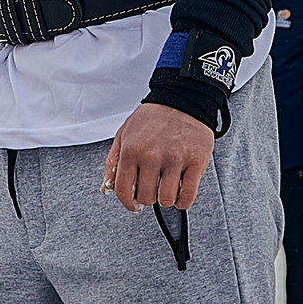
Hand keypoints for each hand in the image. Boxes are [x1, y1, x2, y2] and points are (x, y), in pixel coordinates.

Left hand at [101, 101, 215, 212]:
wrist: (182, 98)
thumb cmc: (152, 118)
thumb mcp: (124, 134)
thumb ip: (113, 162)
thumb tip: (106, 187)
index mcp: (131, 150)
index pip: (123, 190)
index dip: (127, 203)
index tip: (134, 205)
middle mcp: (152, 156)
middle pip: (145, 197)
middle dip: (147, 198)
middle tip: (152, 190)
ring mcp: (175, 159)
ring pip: (166, 199)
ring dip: (165, 200)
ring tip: (166, 189)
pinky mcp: (196, 161)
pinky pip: (187, 195)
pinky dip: (182, 201)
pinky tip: (179, 193)